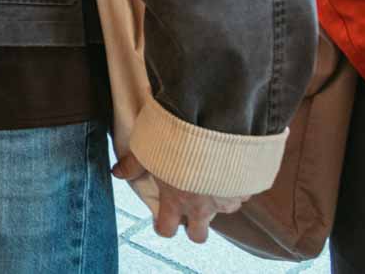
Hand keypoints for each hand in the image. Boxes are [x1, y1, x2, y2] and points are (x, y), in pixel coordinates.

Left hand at [112, 153, 247, 242]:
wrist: (213, 128)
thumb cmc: (174, 141)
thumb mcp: (145, 151)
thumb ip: (132, 165)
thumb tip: (116, 173)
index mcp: (176, 201)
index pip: (167, 229)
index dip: (163, 227)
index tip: (161, 221)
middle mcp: (204, 206)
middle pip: (199, 235)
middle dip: (194, 227)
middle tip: (189, 209)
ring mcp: (228, 198)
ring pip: (224, 211)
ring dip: (217, 200)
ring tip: (210, 180)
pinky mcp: (248, 186)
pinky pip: (243, 191)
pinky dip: (236, 183)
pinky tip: (229, 167)